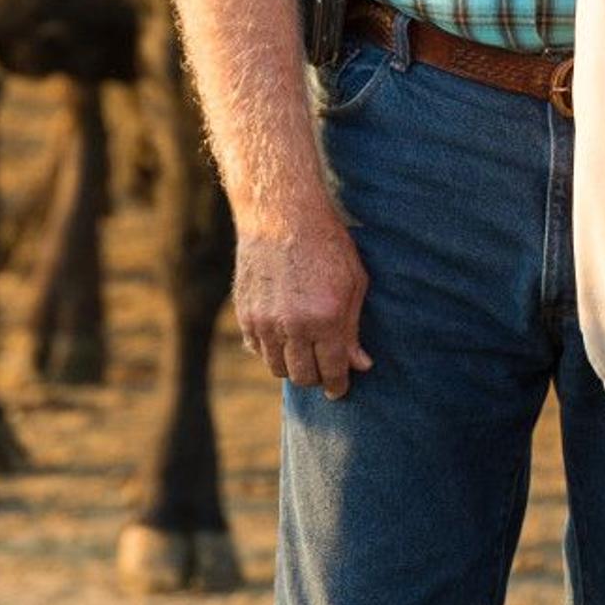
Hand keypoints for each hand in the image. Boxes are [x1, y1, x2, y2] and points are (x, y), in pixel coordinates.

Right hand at [234, 205, 372, 396]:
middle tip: (325, 369)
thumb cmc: (327, 245)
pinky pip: (257, 349)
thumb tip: (360, 365)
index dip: (337, 385)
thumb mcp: (353, 284)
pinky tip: (284, 337)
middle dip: (316, 377)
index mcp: (325, 319)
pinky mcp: (244, 313)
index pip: (331, 370)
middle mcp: (292, 325)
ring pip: (277, 367)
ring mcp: (263, 321)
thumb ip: (353, 329)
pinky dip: (271, 350)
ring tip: (305, 352)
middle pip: (302, 376)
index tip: (339, 390)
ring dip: (292, 365)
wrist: (282, 215)